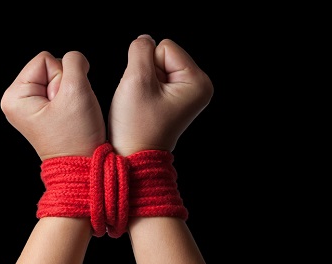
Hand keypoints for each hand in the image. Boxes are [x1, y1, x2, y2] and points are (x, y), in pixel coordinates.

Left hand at [1, 50, 105, 159]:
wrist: (83, 166)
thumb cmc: (77, 136)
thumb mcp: (77, 91)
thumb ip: (74, 62)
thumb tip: (74, 58)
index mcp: (14, 96)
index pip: (45, 59)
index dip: (63, 77)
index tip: (65, 103)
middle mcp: (15, 101)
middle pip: (49, 68)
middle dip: (65, 86)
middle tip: (67, 112)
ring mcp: (27, 107)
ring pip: (56, 78)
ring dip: (69, 94)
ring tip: (68, 116)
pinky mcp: (40, 112)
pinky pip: (58, 91)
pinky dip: (68, 100)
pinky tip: (68, 117)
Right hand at [108, 35, 213, 155]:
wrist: (133, 157)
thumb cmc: (136, 125)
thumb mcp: (135, 80)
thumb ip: (140, 50)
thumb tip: (145, 39)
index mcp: (198, 82)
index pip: (164, 47)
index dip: (146, 66)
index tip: (146, 93)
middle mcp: (199, 86)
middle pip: (163, 55)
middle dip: (147, 73)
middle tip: (144, 101)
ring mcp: (188, 93)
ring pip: (156, 66)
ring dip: (144, 82)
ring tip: (144, 105)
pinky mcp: (176, 99)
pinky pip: (155, 78)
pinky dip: (145, 90)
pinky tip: (145, 107)